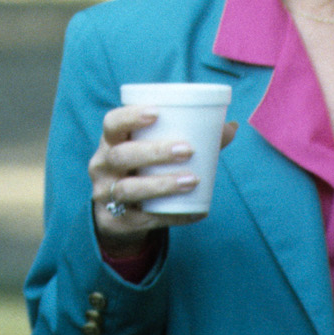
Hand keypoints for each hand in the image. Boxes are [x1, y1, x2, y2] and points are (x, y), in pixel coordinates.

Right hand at [88, 106, 237, 253]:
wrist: (121, 216)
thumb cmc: (144, 170)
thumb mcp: (154, 151)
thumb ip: (190, 137)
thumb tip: (231, 126)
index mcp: (111, 141)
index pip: (112, 123)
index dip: (130, 116)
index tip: (157, 113)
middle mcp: (102, 166)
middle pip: (121, 155)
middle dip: (155, 152)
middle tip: (187, 150)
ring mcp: (105, 195)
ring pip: (128, 189)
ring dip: (162, 185)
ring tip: (192, 180)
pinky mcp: (116, 221)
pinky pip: (143, 219)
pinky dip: (172, 215)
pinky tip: (196, 212)